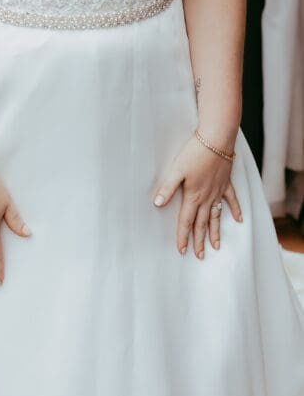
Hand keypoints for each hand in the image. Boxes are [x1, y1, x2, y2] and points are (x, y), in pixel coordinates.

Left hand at [153, 134, 242, 257]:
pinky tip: (238, 220)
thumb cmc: (194, 153)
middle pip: (202, 223)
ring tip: (216, 246)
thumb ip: (167, 188)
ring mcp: (218, 191)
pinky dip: (235, 210)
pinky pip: (232, 200)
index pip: (186, 221)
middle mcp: (206, 197)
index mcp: (193, 196)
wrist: (216, 139)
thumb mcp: (176, 170)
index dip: (183, 236)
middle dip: (199, 240)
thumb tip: (157, 204)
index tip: (182, 251)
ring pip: (216, 216)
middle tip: (200, 256)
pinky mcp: (226, 182)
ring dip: (216, 231)